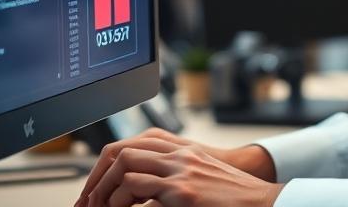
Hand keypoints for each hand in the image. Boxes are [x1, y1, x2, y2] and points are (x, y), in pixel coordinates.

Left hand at [75, 128, 281, 206]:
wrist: (259, 201)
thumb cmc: (229, 193)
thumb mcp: (197, 173)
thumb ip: (169, 172)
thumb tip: (135, 190)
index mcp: (178, 148)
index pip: (127, 146)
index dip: (102, 169)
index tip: (92, 192)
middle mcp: (177, 155)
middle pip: (120, 153)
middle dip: (96, 181)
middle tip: (88, 205)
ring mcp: (180, 172)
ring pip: (126, 170)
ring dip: (106, 195)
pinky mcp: (184, 194)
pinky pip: (141, 196)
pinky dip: (125, 206)